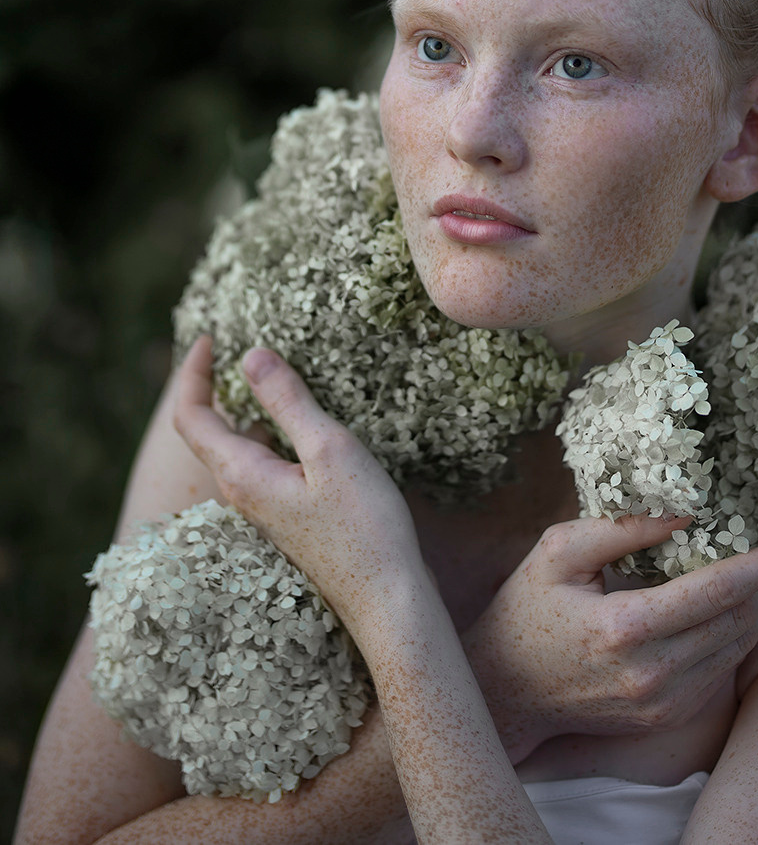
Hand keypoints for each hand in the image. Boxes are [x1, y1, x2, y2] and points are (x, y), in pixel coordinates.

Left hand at [173, 335, 423, 636]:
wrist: (387, 600)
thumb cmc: (363, 526)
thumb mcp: (328, 450)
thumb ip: (287, 402)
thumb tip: (249, 355)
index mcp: (242, 474)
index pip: (192, 417)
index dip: (192, 374)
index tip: (209, 337)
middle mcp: (243, 493)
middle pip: (209, 431)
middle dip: (215, 386)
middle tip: (237, 346)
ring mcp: (265, 508)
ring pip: (239, 448)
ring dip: (247, 409)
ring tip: (275, 375)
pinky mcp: (288, 516)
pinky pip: (264, 463)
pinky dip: (272, 432)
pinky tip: (306, 424)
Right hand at [463, 512, 757, 757]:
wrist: (505, 690)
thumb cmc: (526, 609)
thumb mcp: (558, 551)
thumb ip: (622, 528)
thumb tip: (685, 510)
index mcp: (625, 627)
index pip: (717, 590)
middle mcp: (652, 673)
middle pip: (739, 619)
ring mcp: (663, 702)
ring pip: (737, 646)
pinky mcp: (666, 715)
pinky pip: (720, 669)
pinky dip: (736, 632)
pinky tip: (736, 603)